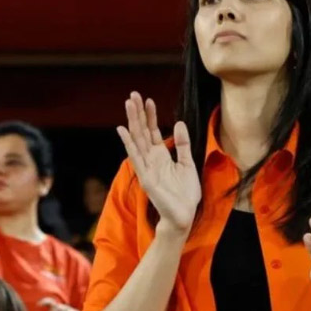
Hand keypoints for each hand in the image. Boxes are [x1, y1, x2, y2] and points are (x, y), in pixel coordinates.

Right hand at [115, 92, 200, 236]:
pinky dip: (129, 143)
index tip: (148, 99)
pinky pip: (136, 157)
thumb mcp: (188, 164)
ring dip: (132, 121)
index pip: (152, 131)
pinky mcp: (145, 177)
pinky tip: (122, 130)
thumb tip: (178, 123)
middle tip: (133, 94)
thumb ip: (183, 144)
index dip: (150, 115)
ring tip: (128, 104)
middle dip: (137, 113)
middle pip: (141, 131)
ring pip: (137, 139)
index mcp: (161, 156)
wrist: (185, 215)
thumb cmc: (186, 193)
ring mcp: (146, 167)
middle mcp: (151, 159)